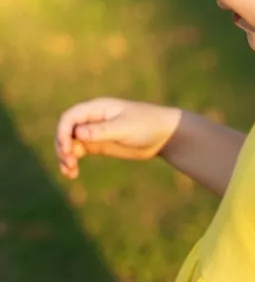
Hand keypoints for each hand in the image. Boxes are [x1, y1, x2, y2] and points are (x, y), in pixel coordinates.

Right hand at [55, 97, 181, 178]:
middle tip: (69, 163)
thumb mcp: (125, 127)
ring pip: (70, 143)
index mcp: (97, 108)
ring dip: (65, 157)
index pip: (70, 117)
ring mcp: (94, 132)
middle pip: (66, 131)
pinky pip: (78, 152)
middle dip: (63, 147)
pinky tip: (72, 173)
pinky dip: (72, 161)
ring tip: (70, 172)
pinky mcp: (99, 144)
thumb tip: (78, 133)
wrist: (164, 135)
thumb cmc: (147, 124)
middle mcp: (92, 119)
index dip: (63, 132)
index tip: (68, 149)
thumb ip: (102, 130)